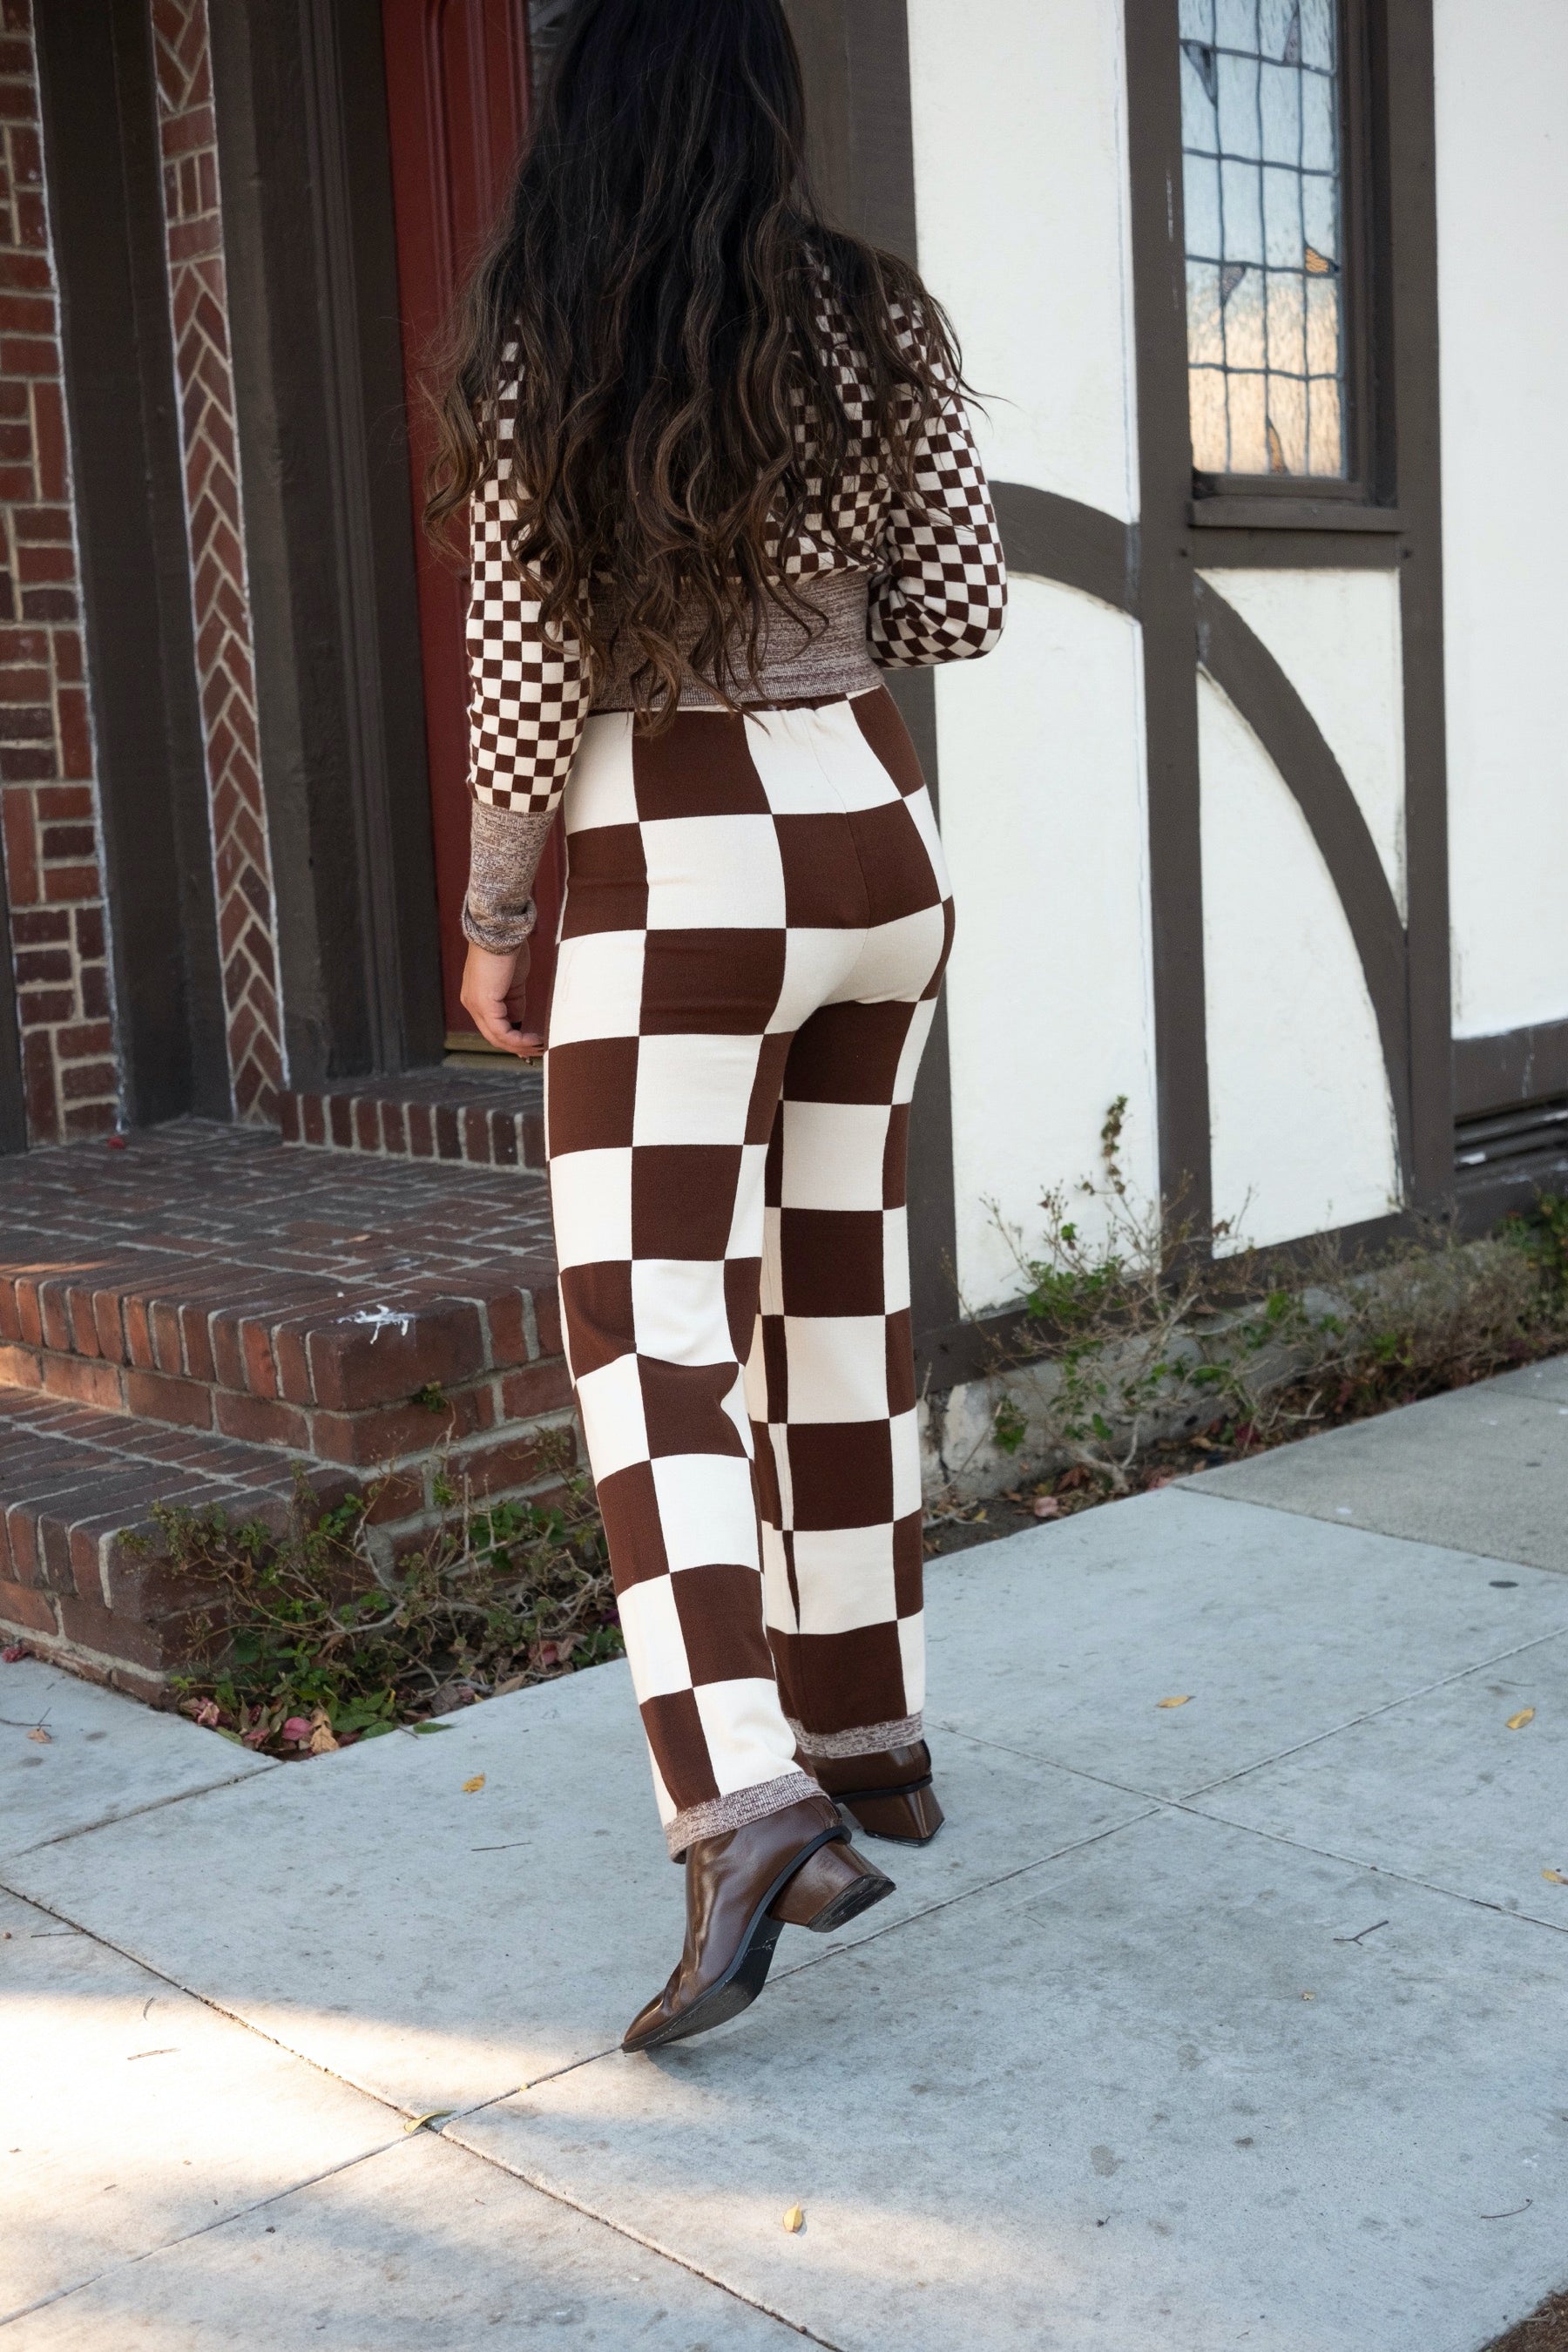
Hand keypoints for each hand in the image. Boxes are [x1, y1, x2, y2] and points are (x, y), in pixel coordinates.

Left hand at [460, 938, 542, 1057]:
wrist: (501, 932)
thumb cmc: (508, 950)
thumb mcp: (513, 983)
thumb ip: (514, 1002)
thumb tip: (518, 1021)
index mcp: (477, 997)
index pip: (493, 1027)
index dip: (513, 1039)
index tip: (531, 1043)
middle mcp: (472, 1004)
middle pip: (494, 1036)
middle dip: (517, 1047)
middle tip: (537, 1049)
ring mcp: (475, 1005)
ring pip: (496, 1037)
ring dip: (520, 1046)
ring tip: (539, 1046)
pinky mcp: (484, 1004)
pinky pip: (501, 1032)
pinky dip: (518, 1039)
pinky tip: (533, 1039)